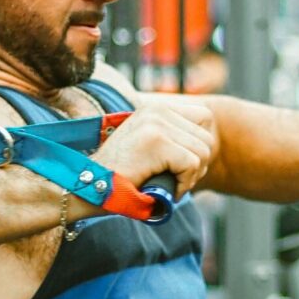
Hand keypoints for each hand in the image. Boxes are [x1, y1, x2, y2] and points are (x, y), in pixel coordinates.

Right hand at [93, 103, 216, 203]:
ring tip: (170, 184)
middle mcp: (157, 110)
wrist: (90, 186)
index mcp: (156, 108)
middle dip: (198, 165)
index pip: (205, 117)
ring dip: (191, 176)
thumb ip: (172, 138)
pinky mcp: (156, 141)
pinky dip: (184, 184)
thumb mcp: (149, 148)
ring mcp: (156, 124)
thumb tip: (207, 146)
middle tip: (177, 179)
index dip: (201, 145)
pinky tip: (168, 190)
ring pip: (203, 152)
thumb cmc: (122, 175)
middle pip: (207, 138)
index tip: (184, 164)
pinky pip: (192, 164)